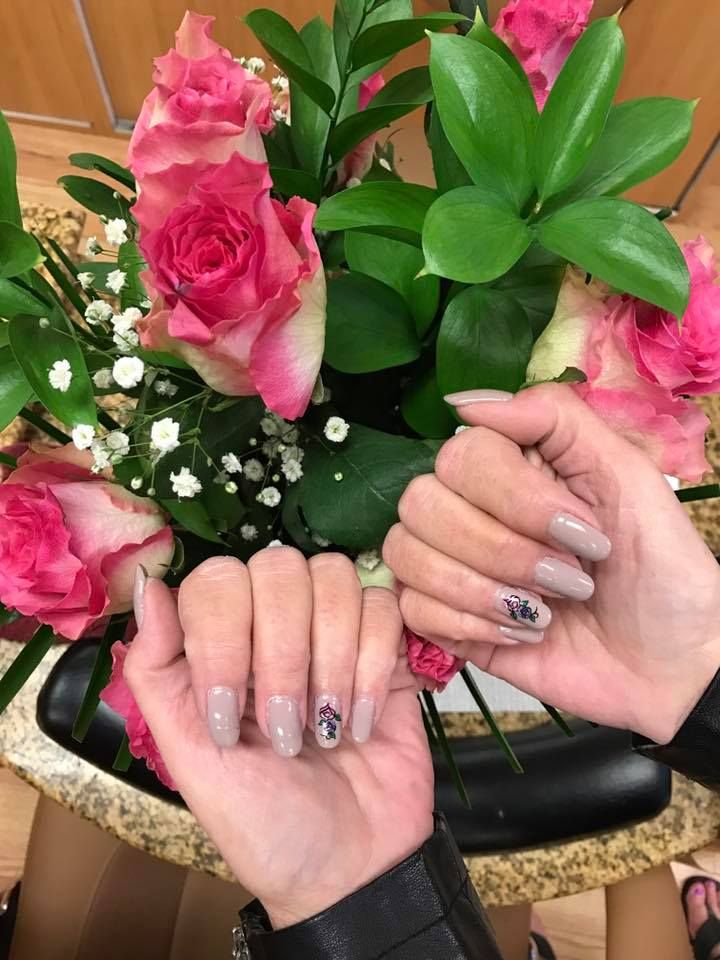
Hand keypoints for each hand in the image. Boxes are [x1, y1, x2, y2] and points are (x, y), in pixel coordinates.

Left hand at [124, 550, 432, 927]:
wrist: (349, 870)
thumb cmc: (261, 823)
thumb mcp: (192, 760)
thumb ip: (157, 672)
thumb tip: (149, 584)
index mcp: (220, 645)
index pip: (216, 579)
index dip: (223, 639)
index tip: (228, 718)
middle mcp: (275, 624)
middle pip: (279, 566)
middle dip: (282, 653)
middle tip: (285, 730)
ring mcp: (335, 629)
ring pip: (334, 576)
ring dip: (331, 658)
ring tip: (326, 727)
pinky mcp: (389, 647)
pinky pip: (385, 607)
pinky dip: (373, 666)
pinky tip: (360, 721)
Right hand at [383, 384, 719, 744]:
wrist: (672, 664)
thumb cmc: (661, 568)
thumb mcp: (627, 475)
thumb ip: (554, 417)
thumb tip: (463, 402)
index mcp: (513, 468)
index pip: (461, 455)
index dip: (515, 498)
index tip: (580, 532)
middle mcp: (472, 510)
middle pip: (423, 503)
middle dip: (502, 551)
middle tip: (569, 580)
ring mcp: (454, 567)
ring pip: (406, 553)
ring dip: (484, 590)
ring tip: (547, 611)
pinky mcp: (448, 623)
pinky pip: (411, 608)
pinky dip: (470, 625)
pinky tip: (522, 633)